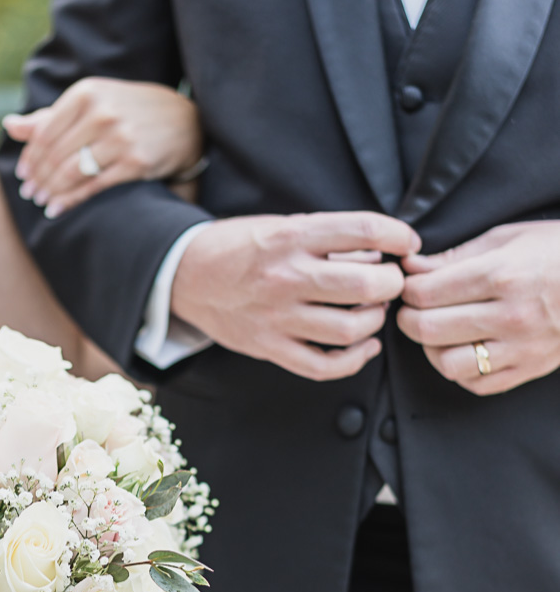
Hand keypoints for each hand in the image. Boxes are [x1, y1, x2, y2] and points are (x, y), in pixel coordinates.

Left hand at [3, 78, 202, 217]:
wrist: (183, 121)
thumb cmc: (130, 111)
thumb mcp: (92, 103)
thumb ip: (51, 116)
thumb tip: (10, 126)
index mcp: (86, 93)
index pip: (45, 132)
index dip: (30, 158)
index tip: (23, 175)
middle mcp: (102, 112)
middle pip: (55, 154)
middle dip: (38, 178)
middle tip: (29, 194)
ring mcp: (120, 138)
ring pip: (71, 172)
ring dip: (51, 191)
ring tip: (42, 202)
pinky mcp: (135, 162)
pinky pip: (93, 186)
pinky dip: (70, 201)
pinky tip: (57, 209)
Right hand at [171, 211, 416, 379]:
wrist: (185, 275)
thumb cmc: (241, 247)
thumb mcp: (281, 225)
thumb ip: (328, 239)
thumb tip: (382, 252)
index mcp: (291, 236)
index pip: (363, 230)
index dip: (398, 236)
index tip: (407, 243)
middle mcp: (285, 276)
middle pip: (365, 286)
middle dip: (392, 284)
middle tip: (391, 282)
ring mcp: (276, 316)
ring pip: (349, 329)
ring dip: (375, 321)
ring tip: (373, 311)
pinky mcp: (268, 347)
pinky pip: (323, 365)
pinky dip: (354, 359)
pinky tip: (363, 346)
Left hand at [398, 222, 559, 394]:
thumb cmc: (556, 251)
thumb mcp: (508, 238)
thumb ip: (455, 256)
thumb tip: (411, 266)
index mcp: (502, 275)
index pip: (427, 293)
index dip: (406, 290)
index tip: (408, 286)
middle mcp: (510, 315)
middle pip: (429, 329)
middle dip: (408, 319)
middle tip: (410, 310)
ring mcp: (521, 347)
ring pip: (447, 363)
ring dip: (431, 349)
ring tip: (436, 333)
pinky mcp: (529, 368)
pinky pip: (476, 383)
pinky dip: (460, 371)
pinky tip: (462, 351)